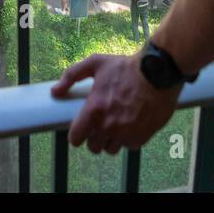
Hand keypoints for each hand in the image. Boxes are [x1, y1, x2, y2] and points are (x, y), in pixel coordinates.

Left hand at [51, 54, 180, 153]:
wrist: (158, 72)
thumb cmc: (126, 67)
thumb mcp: (96, 63)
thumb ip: (71, 75)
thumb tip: (55, 91)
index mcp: (94, 110)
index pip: (76, 138)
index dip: (77, 134)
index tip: (82, 129)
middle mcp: (109, 126)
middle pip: (94, 147)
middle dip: (95, 137)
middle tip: (101, 123)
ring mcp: (126, 133)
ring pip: (112, 149)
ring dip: (112, 139)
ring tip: (117, 124)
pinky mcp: (142, 137)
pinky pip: (130, 146)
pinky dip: (130, 138)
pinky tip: (132, 123)